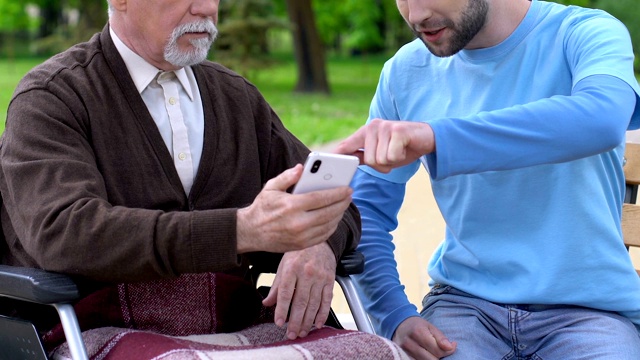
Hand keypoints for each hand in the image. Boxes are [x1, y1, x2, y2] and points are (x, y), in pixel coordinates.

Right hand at [236, 164, 352, 253]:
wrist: (250, 233)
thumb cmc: (262, 207)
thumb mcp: (271, 187)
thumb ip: (287, 176)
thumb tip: (302, 168)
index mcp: (291, 206)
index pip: (320, 198)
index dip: (337, 193)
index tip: (347, 188)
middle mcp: (297, 223)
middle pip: (328, 212)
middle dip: (342, 203)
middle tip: (349, 195)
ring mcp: (301, 237)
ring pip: (328, 225)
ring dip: (339, 214)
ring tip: (343, 205)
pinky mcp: (301, 245)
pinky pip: (323, 236)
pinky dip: (332, 227)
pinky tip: (334, 218)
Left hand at [262, 242, 335, 338]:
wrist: (319, 242)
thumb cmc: (298, 254)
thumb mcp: (283, 266)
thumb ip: (276, 286)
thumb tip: (267, 303)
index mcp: (291, 269)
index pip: (286, 293)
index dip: (282, 309)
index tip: (279, 323)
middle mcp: (306, 273)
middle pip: (301, 301)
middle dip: (295, 321)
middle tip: (291, 334)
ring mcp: (320, 277)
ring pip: (314, 303)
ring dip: (308, 321)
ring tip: (302, 332)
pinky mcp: (330, 280)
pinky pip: (327, 300)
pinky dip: (322, 314)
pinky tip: (317, 323)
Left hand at [334, 119, 435, 172]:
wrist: (428, 138)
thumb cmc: (401, 147)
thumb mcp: (380, 153)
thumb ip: (363, 156)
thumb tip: (345, 162)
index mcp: (365, 132)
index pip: (347, 145)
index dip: (337, 155)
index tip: (325, 161)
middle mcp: (373, 126)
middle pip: (369, 160)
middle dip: (382, 165)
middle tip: (392, 156)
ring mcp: (385, 127)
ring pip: (380, 160)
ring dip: (392, 162)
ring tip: (398, 151)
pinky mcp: (398, 131)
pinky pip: (392, 156)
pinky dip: (399, 157)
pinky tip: (404, 148)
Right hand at [393, 317, 455, 358]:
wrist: (399, 325)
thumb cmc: (418, 326)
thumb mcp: (430, 327)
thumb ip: (441, 338)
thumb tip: (451, 347)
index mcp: (418, 332)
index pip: (437, 350)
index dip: (448, 351)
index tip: (452, 346)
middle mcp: (409, 343)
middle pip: (431, 359)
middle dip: (440, 357)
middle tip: (441, 351)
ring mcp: (404, 351)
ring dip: (432, 359)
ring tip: (433, 352)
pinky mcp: (402, 356)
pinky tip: (426, 355)